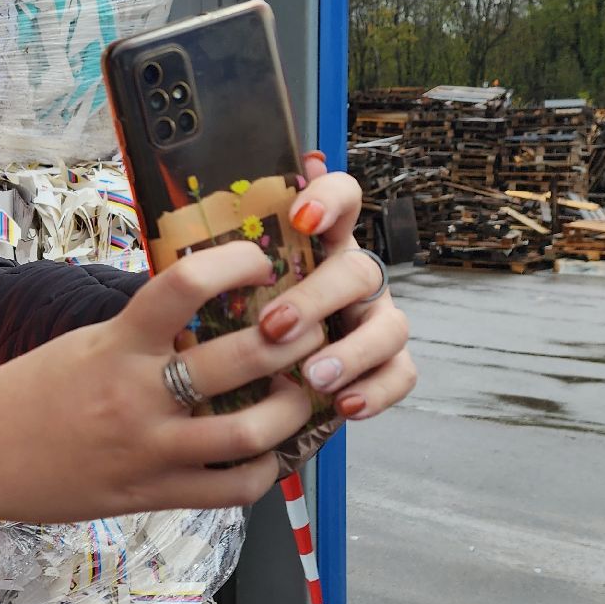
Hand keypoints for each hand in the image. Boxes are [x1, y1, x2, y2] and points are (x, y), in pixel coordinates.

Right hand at [0, 241, 327, 529]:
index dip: (236, 264)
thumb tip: (209, 305)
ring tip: (305, 390)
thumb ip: (144, 331)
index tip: (261, 260)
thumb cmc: (31, 392)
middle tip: (312, 328)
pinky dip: (265, 469)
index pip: (185, 284)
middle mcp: (136, 394)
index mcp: (117, 343)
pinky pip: (231, 488)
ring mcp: (148, 449)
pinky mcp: (151, 495)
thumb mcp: (87, 342)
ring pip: (252, 431)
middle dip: (295, 340)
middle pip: (244, 358)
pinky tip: (271, 451)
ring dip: (295, 409)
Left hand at [251, 150, 417, 419]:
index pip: (343, 198)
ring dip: (352, 352)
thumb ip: (225, 255)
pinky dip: (377, 391)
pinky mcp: (387, 363)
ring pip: (391, 326)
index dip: (330, 200)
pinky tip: (344, 405)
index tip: (299, 219)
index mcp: (321, 243)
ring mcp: (375, 318)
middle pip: (359, 270)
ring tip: (313, 377)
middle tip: (274, 328)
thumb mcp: (226, 284)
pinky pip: (400, 374)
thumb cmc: (237, 317)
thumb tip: (204, 221)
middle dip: (317, 299)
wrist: (246, 373)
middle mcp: (353, 276)